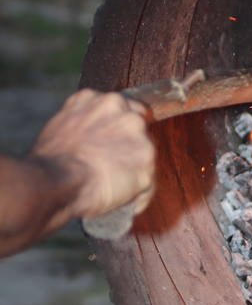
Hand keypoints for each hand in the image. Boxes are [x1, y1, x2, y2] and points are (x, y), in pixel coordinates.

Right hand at [31, 89, 154, 221]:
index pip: (125, 111)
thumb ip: (85, 121)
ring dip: (134, 173)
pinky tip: (123, 203)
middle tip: (111, 168)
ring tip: (113, 190)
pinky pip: (148, 184)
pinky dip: (138, 196)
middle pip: (139, 131)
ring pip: (145, 158)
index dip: (119, 131)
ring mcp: (139, 137)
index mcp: (104, 101)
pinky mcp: (146, 162)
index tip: (113, 145)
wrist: (56, 180)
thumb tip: (91, 136)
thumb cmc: (51, 161)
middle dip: (129, 149)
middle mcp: (126, 113)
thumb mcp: (63, 124)